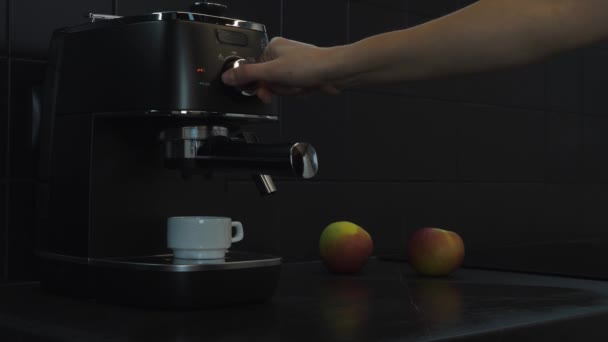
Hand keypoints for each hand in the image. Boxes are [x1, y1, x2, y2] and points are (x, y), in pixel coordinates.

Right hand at [221, 37, 340, 102]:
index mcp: (272, 47)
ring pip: (280, 87)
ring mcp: (293, 66)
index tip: (263, 91)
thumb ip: (248, 74)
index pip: (254, 69)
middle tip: (287, 86)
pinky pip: (292, 89)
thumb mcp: (272, 71)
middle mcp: (282, 54)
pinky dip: (298, 91)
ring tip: (300, 84)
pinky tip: (306, 87)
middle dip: (278, 88)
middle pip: (267, 81)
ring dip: (289, 91)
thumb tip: (228, 76)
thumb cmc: (310, 65)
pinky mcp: (303, 76)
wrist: (335, 73)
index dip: (259, 84)